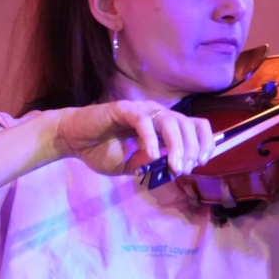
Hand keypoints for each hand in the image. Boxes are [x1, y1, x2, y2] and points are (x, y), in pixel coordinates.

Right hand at [51, 101, 214, 175]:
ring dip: (177, 146)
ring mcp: (141, 110)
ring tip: (175, 166)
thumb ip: (154, 166)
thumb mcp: (134, 165)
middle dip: (192, 149)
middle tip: (184, 169)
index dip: (205, 142)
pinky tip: (151, 155)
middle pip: (188, 124)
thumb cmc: (103, 151)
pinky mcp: (123, 109)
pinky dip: (151, 139)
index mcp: (164, 126)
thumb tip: (175, 168)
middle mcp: (157, 114)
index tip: (202, 163)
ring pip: (171, 121)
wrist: (73, 141)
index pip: (196, 126)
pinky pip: (143, 122)